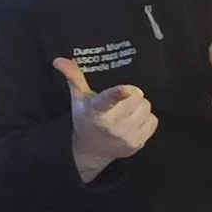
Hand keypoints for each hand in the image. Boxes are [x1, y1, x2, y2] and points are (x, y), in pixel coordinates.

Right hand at [55, 55, 156, 182]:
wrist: (90, 151)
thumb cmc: (86, 120)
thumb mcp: (79, 99)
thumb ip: (73, 77)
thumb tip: (58, 60)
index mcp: (96, 111)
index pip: (107, 101)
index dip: (118, 94)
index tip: (126, 90)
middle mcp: (111, 125)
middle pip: (136, 96)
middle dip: (131, 95)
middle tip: (122, 101)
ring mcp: (125, 136)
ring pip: (146, 107)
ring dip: (139, 107)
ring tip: (126, 113)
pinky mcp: (138, 143)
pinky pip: (153, 120)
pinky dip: (146, 120)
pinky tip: (133, 123)